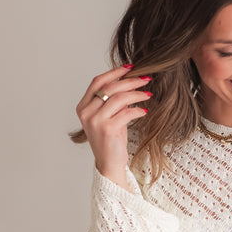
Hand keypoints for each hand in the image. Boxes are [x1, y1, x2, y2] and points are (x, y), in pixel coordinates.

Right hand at [75, 64, 152, 186]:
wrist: (109, 164)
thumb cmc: (111, 140)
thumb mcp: (109, 116)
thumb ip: (113, 100)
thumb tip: (130, 80)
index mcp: (83, 106)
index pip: (97, 81)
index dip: (114, 72)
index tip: (130, 67)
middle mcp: (86, 112)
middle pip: (110, 87)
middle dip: (130, 80)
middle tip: (146, 79)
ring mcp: (95, 121)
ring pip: (119, 97)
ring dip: (136, 94)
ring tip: (148, 94)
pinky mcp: (107, 129)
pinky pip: (126, 112)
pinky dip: (138, 110)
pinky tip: (145, 111)